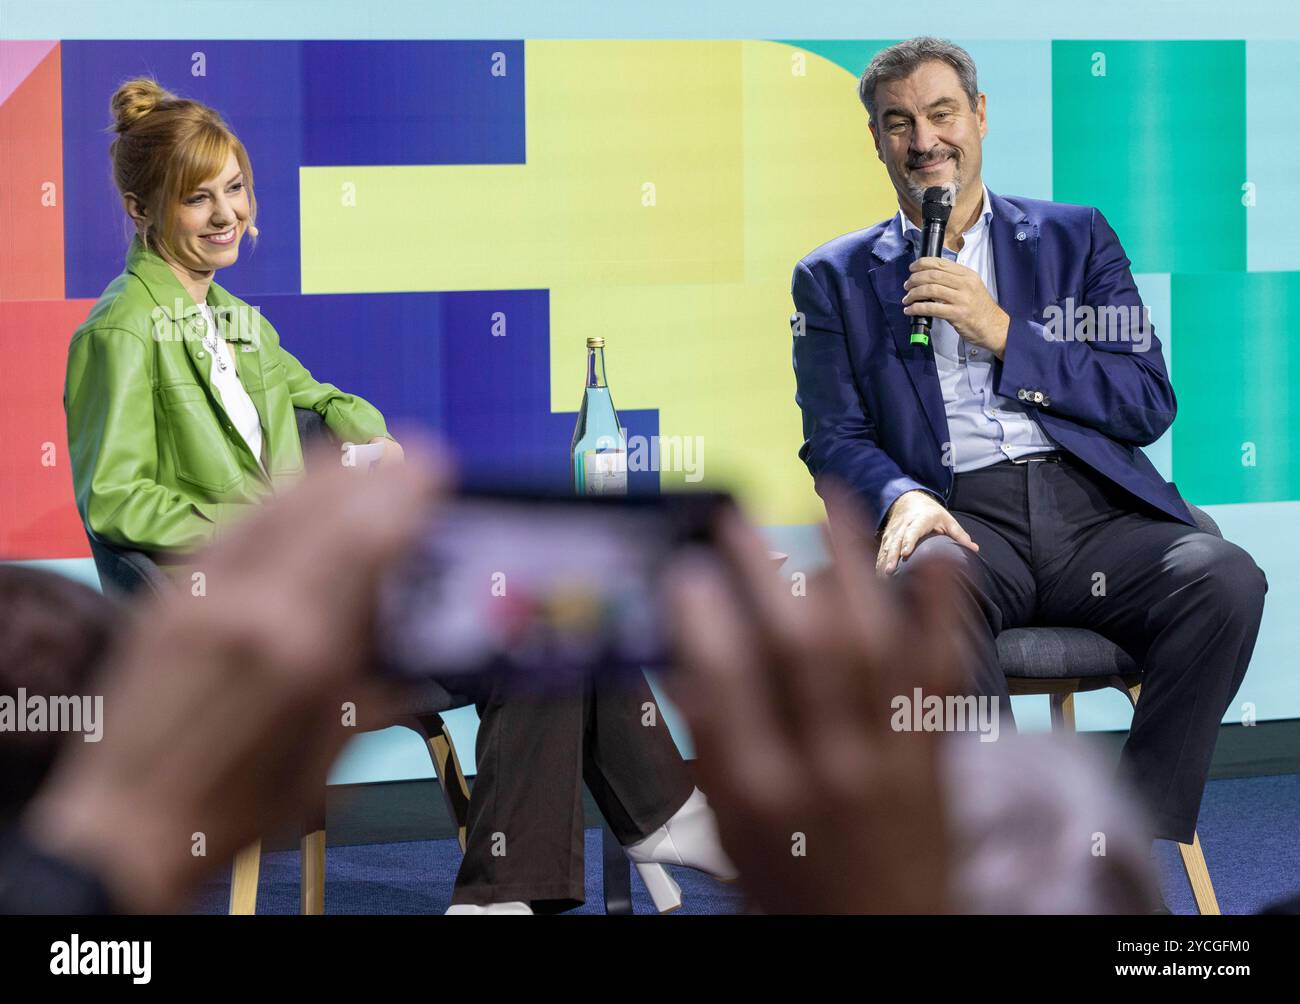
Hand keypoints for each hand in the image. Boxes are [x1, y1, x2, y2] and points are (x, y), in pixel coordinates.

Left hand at [22, 436, 448, 912]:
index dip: (407, 494)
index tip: (438, 468)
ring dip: (328, 472)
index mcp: (304, 651)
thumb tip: (421, 648)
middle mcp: (253, 605)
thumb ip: (377, 687)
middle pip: (327, 506)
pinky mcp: (170, 591)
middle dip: (378, 472)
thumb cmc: (238, 805)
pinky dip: (275, 494)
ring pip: (275, 501)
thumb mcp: (331, 754)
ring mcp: (204, 591)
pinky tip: (298, 489)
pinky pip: (232, 520)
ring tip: (363, 459)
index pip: (367, 541)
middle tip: (415, 455)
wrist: (127, 824)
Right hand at [662, 488, 965, 913]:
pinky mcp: (936, 754)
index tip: (683, 567)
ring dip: (851, 562)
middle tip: (737, 518)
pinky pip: (944, 670)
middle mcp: (825, 768)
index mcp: (757, 795)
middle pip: (797, 649)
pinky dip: (944, 609)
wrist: (886, 946)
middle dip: (763, 570)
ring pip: (872, 642)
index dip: (700, 618)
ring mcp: (888, 757)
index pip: (722, 688)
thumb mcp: (727, 831)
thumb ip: (707, 747)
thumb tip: (682, 664)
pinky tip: (939, 557)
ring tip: (828, 502)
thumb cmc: (795, 892)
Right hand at [877, 489, 977, 575]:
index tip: (905, 553)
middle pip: (896, 541)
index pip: (913, 531)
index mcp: (920, 520)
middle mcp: (904, 525)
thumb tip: (975, 549)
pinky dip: (879, 563)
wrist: (909, 501)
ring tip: (883, 577)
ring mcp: (893, 532)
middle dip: (892, 557)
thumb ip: (959, 535)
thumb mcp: (948, 520)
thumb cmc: (933, 514)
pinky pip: (882, 551)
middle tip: (890, 571)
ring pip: (887, 547)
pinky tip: (878, 577)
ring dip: (883, 562)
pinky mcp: (887, 537)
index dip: (908, 541)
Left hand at [903, 257, 1008, 356]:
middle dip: (915, 279)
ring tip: (907, 298)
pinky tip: (910, 310)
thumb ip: (953, 280)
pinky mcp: (957, 314)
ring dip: (914, 293)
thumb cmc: (979, 308)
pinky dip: (917, 308)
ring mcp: (962, 299)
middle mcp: (965, 284)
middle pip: (933, 275)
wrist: (994, 327)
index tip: (912, 268)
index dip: (922, 263)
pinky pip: (931, 308)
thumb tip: (928, 277)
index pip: (941, 263)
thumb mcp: (971, 287)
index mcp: (967, 274)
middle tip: (907, 285)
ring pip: (930, 290)